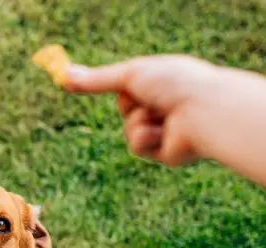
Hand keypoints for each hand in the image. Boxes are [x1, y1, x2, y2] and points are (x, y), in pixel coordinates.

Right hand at [65, 55, 226, 165]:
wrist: (203, 110)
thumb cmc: (174, 84)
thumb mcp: (130, 76)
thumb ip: (97, 80)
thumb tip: (63, 75)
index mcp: (164, 83)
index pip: (130, 87)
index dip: (122, 87)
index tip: (98, 86)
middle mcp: (166, 107)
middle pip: (126, 110)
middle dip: (130, 105)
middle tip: (148, 98)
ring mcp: (166, 131)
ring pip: (128, 130)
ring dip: (138, 121)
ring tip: (161, 115)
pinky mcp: (166, 153)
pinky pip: (137, 147)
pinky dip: (145, 138)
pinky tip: (164, 132)